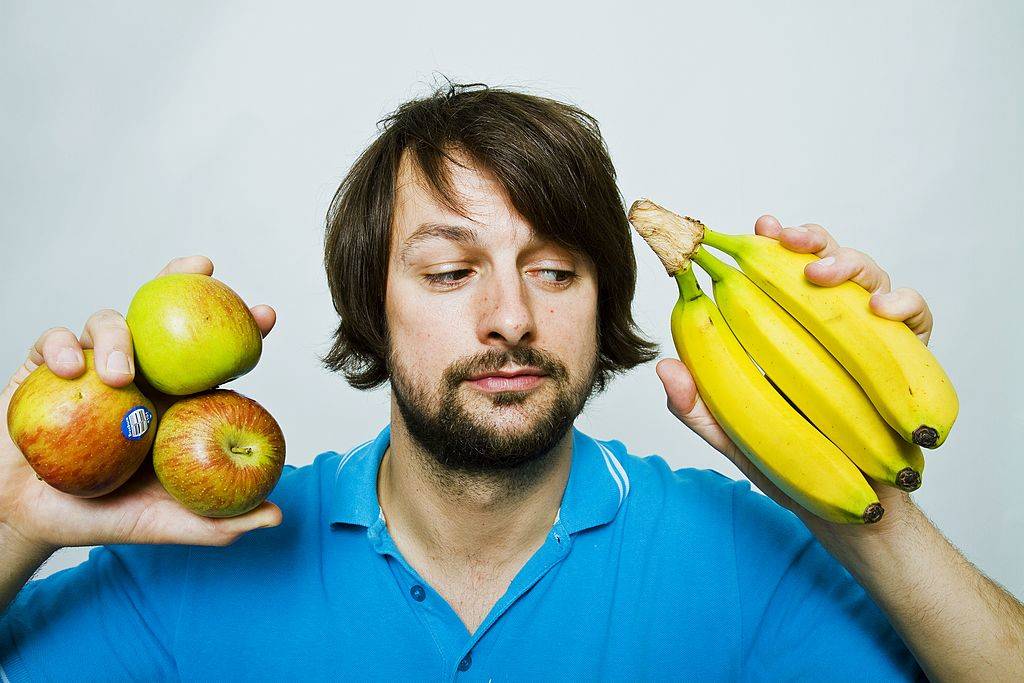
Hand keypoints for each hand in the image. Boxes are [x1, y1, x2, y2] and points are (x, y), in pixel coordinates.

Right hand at [0, 256, 281, 555]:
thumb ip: (217, 524)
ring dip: (118, 338)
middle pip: (163, 315)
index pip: (211, 356)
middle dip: (185, 282)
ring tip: (119, 377)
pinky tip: (69, 369)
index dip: (239, 329)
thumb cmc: (103, 517)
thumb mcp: (165, 524)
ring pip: (111, 322)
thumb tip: (276, 517)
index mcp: (173, 400)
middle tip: (205, 272)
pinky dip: (62, 348)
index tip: (266, 317)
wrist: (30, 520)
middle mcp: (139, 375)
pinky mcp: (46, 370)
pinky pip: (55, 341)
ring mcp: (93, 367)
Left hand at [656, 216, 931, 529]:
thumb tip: (664, 370)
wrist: (847, 507)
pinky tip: (882, 310)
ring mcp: (868, 334)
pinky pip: (914, 314)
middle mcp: (826, 321)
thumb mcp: (733, 436)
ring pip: (866, 273)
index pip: (774, 272)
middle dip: (807, 239)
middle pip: (822, 258)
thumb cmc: (789, 463)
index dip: (767, 243)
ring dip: (846, 262)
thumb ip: (697, 408)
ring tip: (821, 275)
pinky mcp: (906, 354)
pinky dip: (902, 301)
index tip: (755, 229)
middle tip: (786, 242)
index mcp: (783, 329)